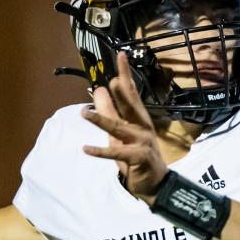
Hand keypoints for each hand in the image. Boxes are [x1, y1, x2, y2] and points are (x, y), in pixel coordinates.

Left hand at [81, 52, 167, 203]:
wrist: (155, 183)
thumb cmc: (137, 155)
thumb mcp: (121, 132)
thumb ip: (111, 111)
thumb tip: (101, 89)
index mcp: (139, 118)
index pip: (131, 92)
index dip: (126, 74)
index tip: (121, 55)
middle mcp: (142, 126)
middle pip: (130, 106)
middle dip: (121, 92)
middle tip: (109, 80)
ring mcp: (141, 142)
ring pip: (119, 128)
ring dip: (101, 120)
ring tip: (84, 114)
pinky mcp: (137, 158)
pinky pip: (116, 154)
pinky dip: (100, 151)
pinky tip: (86, 149)